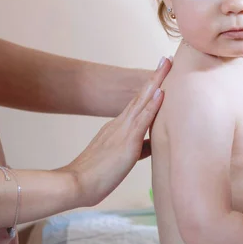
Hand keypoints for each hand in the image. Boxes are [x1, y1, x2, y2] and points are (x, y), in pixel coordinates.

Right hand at [62, 56, 171, 206]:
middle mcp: (120, 124)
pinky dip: (153, 105)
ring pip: (143, 101)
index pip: (138, 105)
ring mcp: (123, 131)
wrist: (74, 185)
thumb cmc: (96, 177)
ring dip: (157, 82)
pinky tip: (162, 92)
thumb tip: (155, 145)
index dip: (151, 90)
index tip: (161, 74)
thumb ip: (139, 149)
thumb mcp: (121, 159)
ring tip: (168, 65)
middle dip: (156, 77)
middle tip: (167, 59)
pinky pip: (143, 120)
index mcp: (117, 128)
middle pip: (142, 96)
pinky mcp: (127, 143)